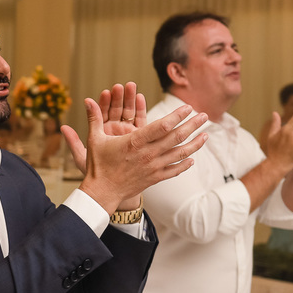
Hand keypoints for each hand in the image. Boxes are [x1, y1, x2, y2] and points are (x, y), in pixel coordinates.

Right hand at [68, 99, 209, 213]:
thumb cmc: (97, 165)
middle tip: (204, 115)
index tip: (187, 107)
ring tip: (205, 134)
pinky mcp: (154, 178)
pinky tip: (192, 159)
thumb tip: (87, 100)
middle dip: (192, 125)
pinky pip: (174, 170)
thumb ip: (94, 118)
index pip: (163, 125)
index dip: (177, 115)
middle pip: (177, 137)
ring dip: (195, 143)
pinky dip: (185, 164)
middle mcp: (148, 154)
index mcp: (135, 142)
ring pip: (180, 153)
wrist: (101, 192)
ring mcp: (153, 167)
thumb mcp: (94, 139)